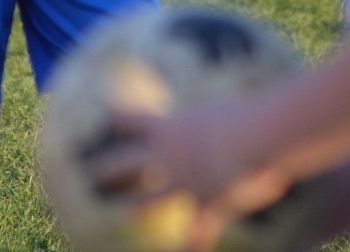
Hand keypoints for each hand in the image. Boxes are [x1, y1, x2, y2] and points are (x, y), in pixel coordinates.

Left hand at [90, 102, 290, 250]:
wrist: (255, 138)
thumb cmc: (243, 114)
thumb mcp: (217, 111)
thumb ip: (206, 118)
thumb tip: (210, 115)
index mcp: (168, 127)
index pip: (130, 119)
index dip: (116, 117)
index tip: (106, 116)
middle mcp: (167, 157)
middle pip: (125, 163)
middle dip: (107, 169)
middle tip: (94, 172)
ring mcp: (183, 183)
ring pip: (148, 200)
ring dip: (137, 208)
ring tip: (127, 214)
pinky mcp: (206, 203)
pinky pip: (200, 229)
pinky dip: (197, 242)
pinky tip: (196, 250)